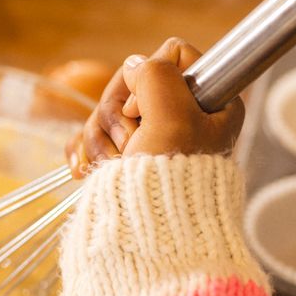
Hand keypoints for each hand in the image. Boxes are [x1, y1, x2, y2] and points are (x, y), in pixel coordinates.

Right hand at [66, 38, 244, 177]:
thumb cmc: (171, 184)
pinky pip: (96, 135)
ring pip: (110, 110)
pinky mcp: (128, 156)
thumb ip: (156, 75)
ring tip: (115, 164)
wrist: (150, 239)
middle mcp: (184, 115)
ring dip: (103, 137)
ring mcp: (152, 136)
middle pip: (133, 83)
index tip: (145, 113)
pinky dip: (88, 151)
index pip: (172, 56)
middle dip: (118, 114)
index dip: (150, 79)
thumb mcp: (173, 116)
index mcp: (211, 102)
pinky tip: (84, 168)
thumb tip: (135, 66)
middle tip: (130, 142)